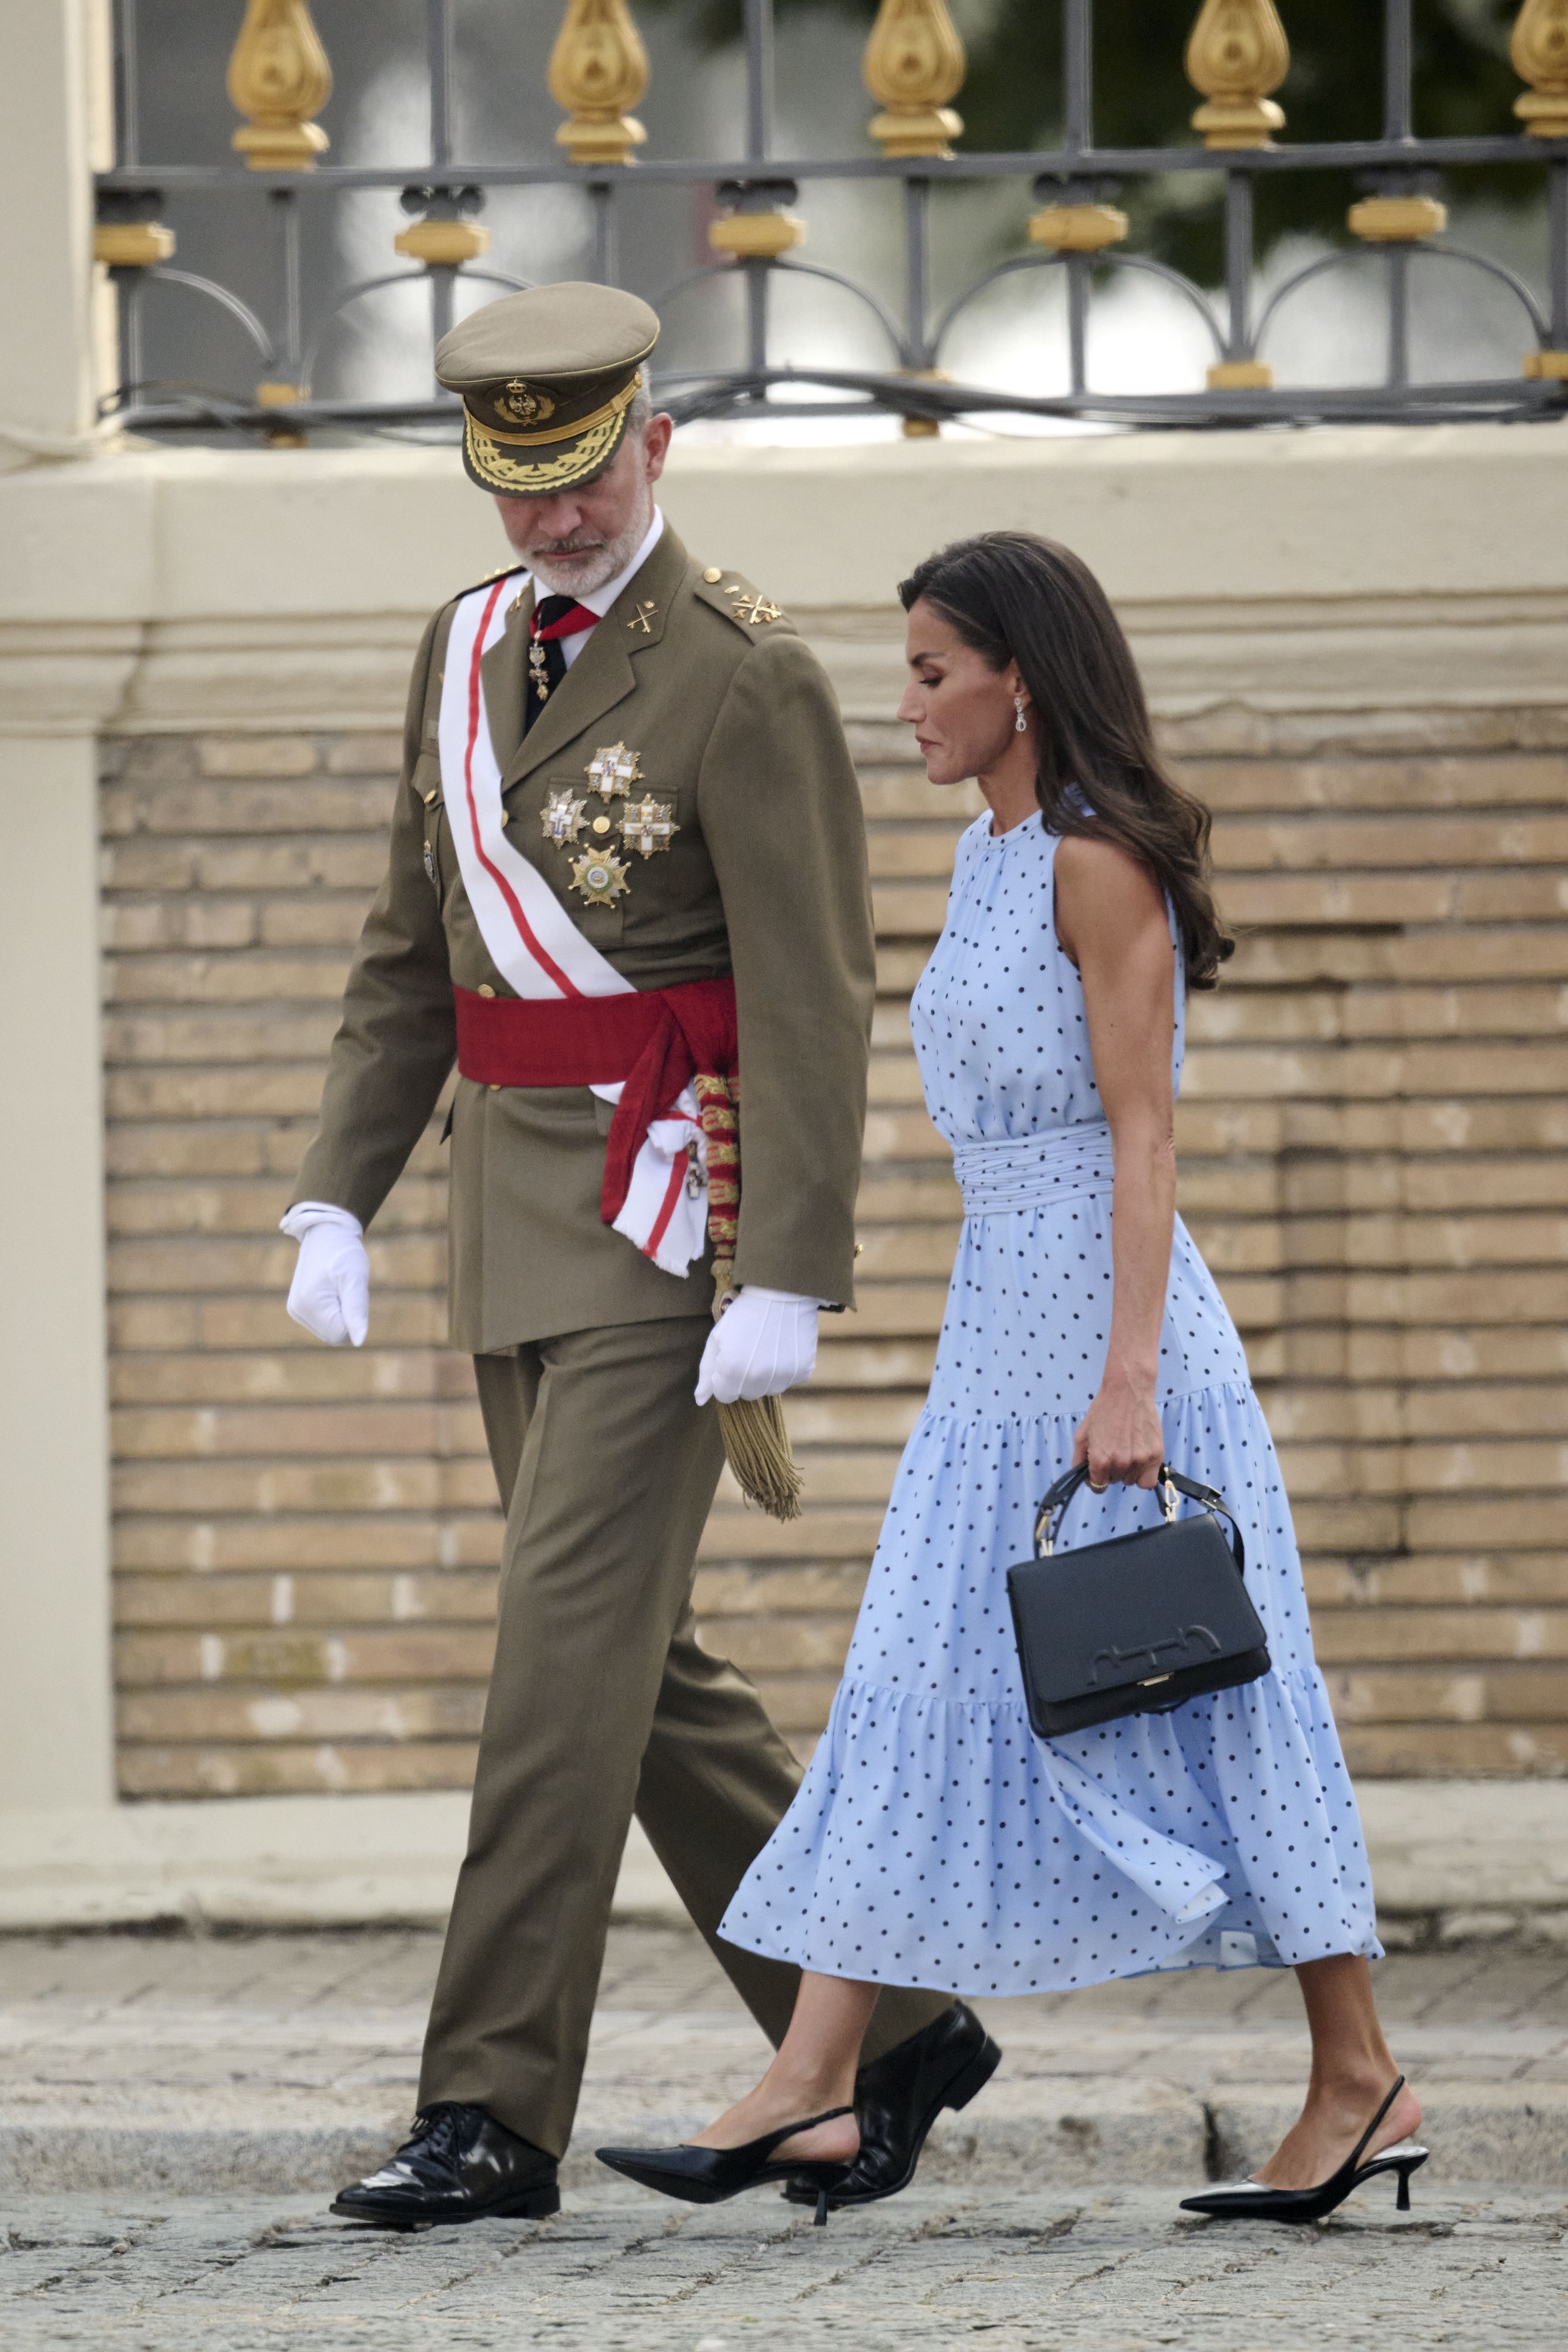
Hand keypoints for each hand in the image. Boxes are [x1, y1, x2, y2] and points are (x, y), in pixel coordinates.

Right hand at [282, 1204, 368, 1346]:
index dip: (353, 1318)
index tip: (350, 1291)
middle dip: (347, 1316)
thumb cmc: (344, 1253)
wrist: (326, 1234)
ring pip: (331, 1330)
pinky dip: (334, 1311)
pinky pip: (325, 1322)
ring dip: (342, 1313)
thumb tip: (359, 1342)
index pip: (341, 1335)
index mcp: (309, 1305)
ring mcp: (296, 1310)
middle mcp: (297, 1311)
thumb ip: (356, 1311)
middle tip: (346, 1288)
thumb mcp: (355, 1278)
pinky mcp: (298, 1308)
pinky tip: (332, 1290)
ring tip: (339, 1287)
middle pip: (335, 1335)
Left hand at [695, 1287, 818, 1404]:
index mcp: (732, 1371)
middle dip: (745, 1379)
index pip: (725, 1396)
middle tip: (749, 1352)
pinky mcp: (802, 1370)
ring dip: (765, 1376)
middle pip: (748, 1394)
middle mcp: (758, 1378)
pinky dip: (784, 1369)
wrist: (780, 1293)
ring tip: (766, 1349)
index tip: (731, 1360)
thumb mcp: (717, 1339)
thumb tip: (700, 1400)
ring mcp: (782, 1376)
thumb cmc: (743, 1315)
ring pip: (769, 1390)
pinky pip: (789, 1380)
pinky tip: (782, 1348)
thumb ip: (706, 1372)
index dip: (725, 1380)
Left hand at [1072, 1366, 1163, 1490]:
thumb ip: (1079, 1459)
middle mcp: (1120, 1463)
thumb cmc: (1103, 1410)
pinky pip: (1149, 1480)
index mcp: (1100, 1460)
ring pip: (1131, 1481)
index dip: (1097, 1477)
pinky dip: (1144, 1474)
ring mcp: (1140, 1460)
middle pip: (1115, 1482)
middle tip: (1114, 1450)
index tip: (1099, 1468)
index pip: (1097, 1486)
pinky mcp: (1156, 1455)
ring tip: (1128, 1450)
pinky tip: (1139, 1459)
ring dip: (1128, 1471)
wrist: (1128, 1391)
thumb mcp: (1081, 1434)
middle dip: (1112, 1470)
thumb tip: (1082, 1478)